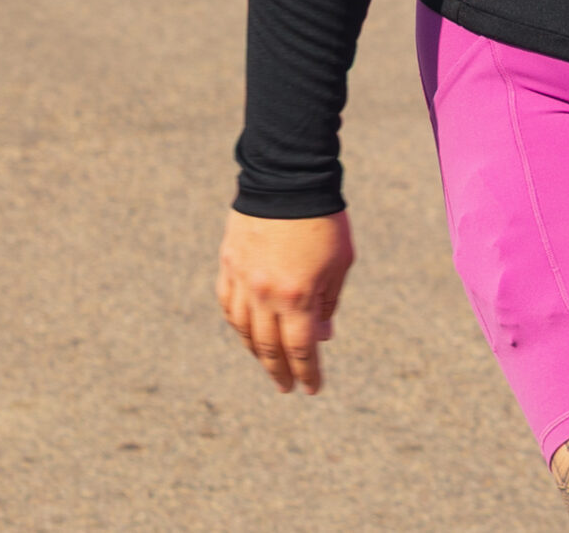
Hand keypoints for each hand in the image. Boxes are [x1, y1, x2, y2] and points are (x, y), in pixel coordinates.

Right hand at [217, 210, 354, 393]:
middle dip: (279, 371)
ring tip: (269, 363)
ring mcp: (242, 280)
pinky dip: (238, 323)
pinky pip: (228, 305)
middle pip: (268, 346)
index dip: (306, 372)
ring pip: (244, 330)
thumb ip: (328, 302)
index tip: (310, 389)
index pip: (300, 349)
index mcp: (297, 296)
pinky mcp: (228, 265)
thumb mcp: (340, 262)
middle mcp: (265, 294)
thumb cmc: (325, 220)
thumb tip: (321, 337)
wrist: (288, 179)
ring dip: (256, 351)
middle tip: (287, 387)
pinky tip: (246, 331)